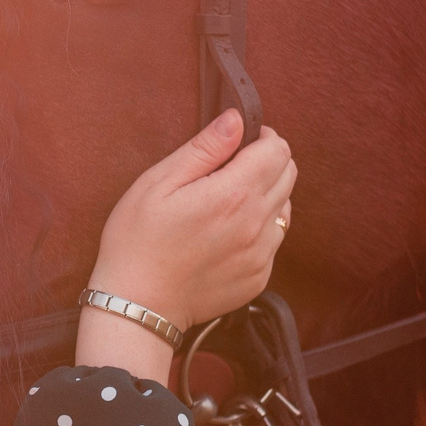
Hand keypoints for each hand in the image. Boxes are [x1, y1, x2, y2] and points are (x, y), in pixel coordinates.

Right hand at [87, 109, 296, 334]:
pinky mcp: (259, 277)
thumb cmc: (137, 241)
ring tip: (227, 202)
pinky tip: (226, 234)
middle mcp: (256, 224)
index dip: (263, 137)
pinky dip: (259, 229)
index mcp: (233, 195)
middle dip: (267, 162)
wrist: (138, 305)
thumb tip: (236, 120)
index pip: (278, 151)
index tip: (242, 141)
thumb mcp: (158, 182)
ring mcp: (261, 255)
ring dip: (266, 195)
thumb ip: (204, 149)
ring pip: (285, 208)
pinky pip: (273, 241)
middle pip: (288, 175)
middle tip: (233, 167)